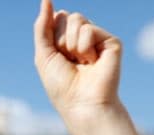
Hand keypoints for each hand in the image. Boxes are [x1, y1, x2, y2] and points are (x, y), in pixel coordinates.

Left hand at [33, 0, 122, 119]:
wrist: (81, 104)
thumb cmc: (62, 86)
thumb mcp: (44, 55)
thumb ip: (42, 27)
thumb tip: (46, 0)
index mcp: (67, 40)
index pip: (56, 18)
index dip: (52, 37)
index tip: (57, 56)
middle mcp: (83, 37)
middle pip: (65, 16)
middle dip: (61, 40)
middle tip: (69, 61)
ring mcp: (98, 39)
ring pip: (76, 19)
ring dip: (71, 44)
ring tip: (81, 63)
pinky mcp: (111, 42)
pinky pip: (89, 29)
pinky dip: (84, 47)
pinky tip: (92, 62)